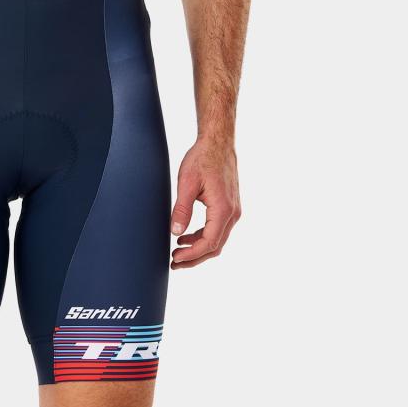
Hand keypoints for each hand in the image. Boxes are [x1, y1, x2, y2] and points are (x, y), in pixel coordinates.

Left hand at [169, 134, 239, 268]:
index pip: (209, 243)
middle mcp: (233, 213)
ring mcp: (233, 211)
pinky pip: (218, 229)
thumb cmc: (203, 158)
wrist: (218, 143)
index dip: (191, 255)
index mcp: (223, 209)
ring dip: (198, 249)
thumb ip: (182, 209)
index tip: (175, 259)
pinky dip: (203, 237)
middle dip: (194, 258)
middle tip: (174, 263)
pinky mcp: (230, 207)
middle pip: (215, 247)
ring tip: (177, 253)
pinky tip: (185, 237)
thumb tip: (175, 232)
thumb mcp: (187, 183)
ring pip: (217, 240)